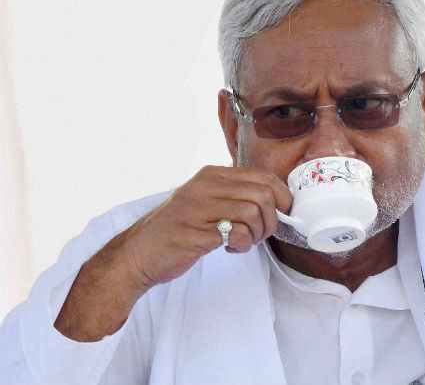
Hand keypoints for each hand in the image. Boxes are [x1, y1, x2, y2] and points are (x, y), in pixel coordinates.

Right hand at [54, 166, 291, 340]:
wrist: (137, 253)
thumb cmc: (177, 229)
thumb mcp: (203, 200)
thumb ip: (231, 193)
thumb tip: (272, 195)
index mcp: (210, 175)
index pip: (262, 176)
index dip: (282, 196)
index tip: (282, 212)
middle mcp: (204, 186)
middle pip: (262, 194)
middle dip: (271, 219)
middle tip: (260, 234)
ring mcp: (198, 208)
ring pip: (252, 212)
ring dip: (257, 234)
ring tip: (243, 242)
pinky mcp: (194, 233)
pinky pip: (236, 234)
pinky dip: (243, 244)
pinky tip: (230, 248)